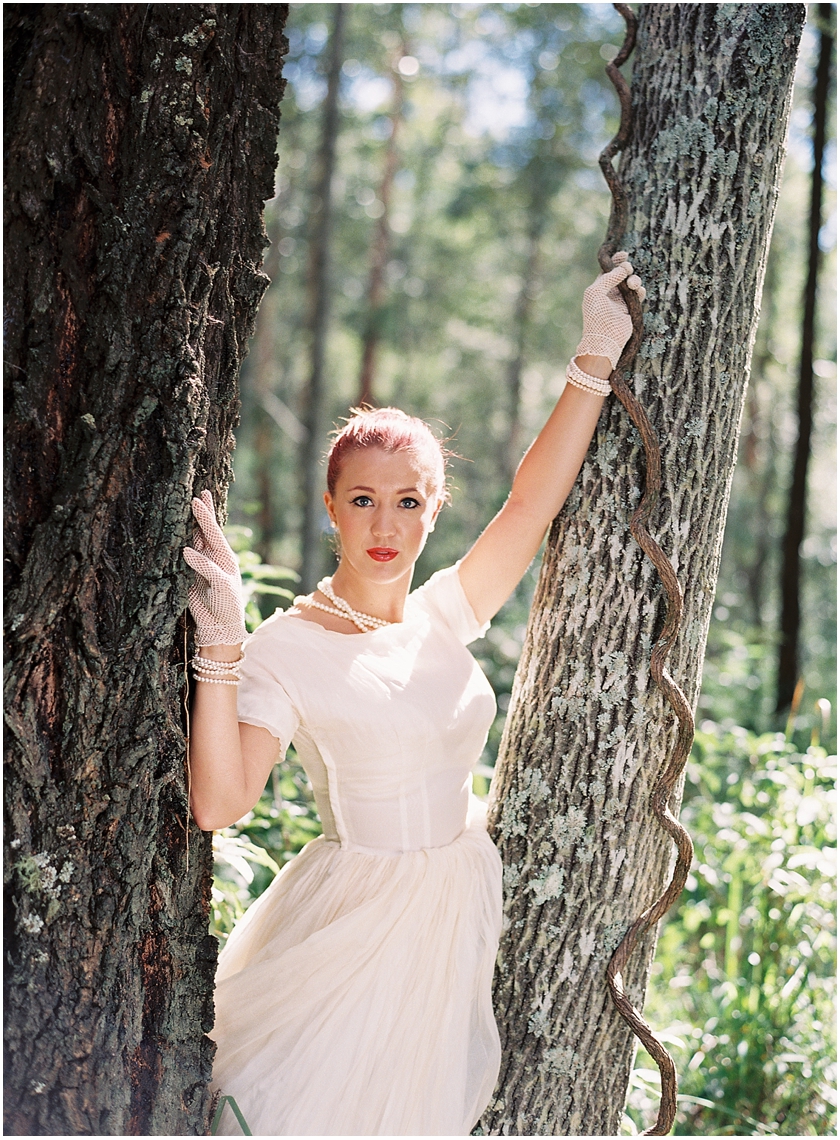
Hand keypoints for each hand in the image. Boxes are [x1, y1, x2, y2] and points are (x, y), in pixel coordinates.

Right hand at [182, 490, 246, 646]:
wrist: (219, 626)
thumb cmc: (226, 606)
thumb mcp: (221, 586)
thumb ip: (206, 567)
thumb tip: (186, 550)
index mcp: (225, 557)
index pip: (214, 532)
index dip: (205, 516)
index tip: (197, 500)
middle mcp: (213, 557)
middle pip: (206, 530)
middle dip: (203, 512)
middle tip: (200, 491)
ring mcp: (201, 564)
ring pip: (194, 539)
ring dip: (191, 524)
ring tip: (189, 504)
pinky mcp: (189, 573)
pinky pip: (183, 554)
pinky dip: (180, 542)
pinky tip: (177, 531)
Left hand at [575, 251, 645, 369]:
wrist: (605, 338)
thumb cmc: (596, 315)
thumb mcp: (595, 292)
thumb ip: (608, 277)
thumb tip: (623, 268)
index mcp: (598, 288)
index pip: (608, 270)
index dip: (616, 261)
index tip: (623, 254)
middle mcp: (610, 293)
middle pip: (622, 274)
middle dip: (626, 268)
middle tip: (628, 269)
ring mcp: (621, 301)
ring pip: (632, 283)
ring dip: (634, 280)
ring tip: (632, 284)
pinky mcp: (631, 309)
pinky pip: (639, 295)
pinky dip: (640, 290)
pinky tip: (638, 291)